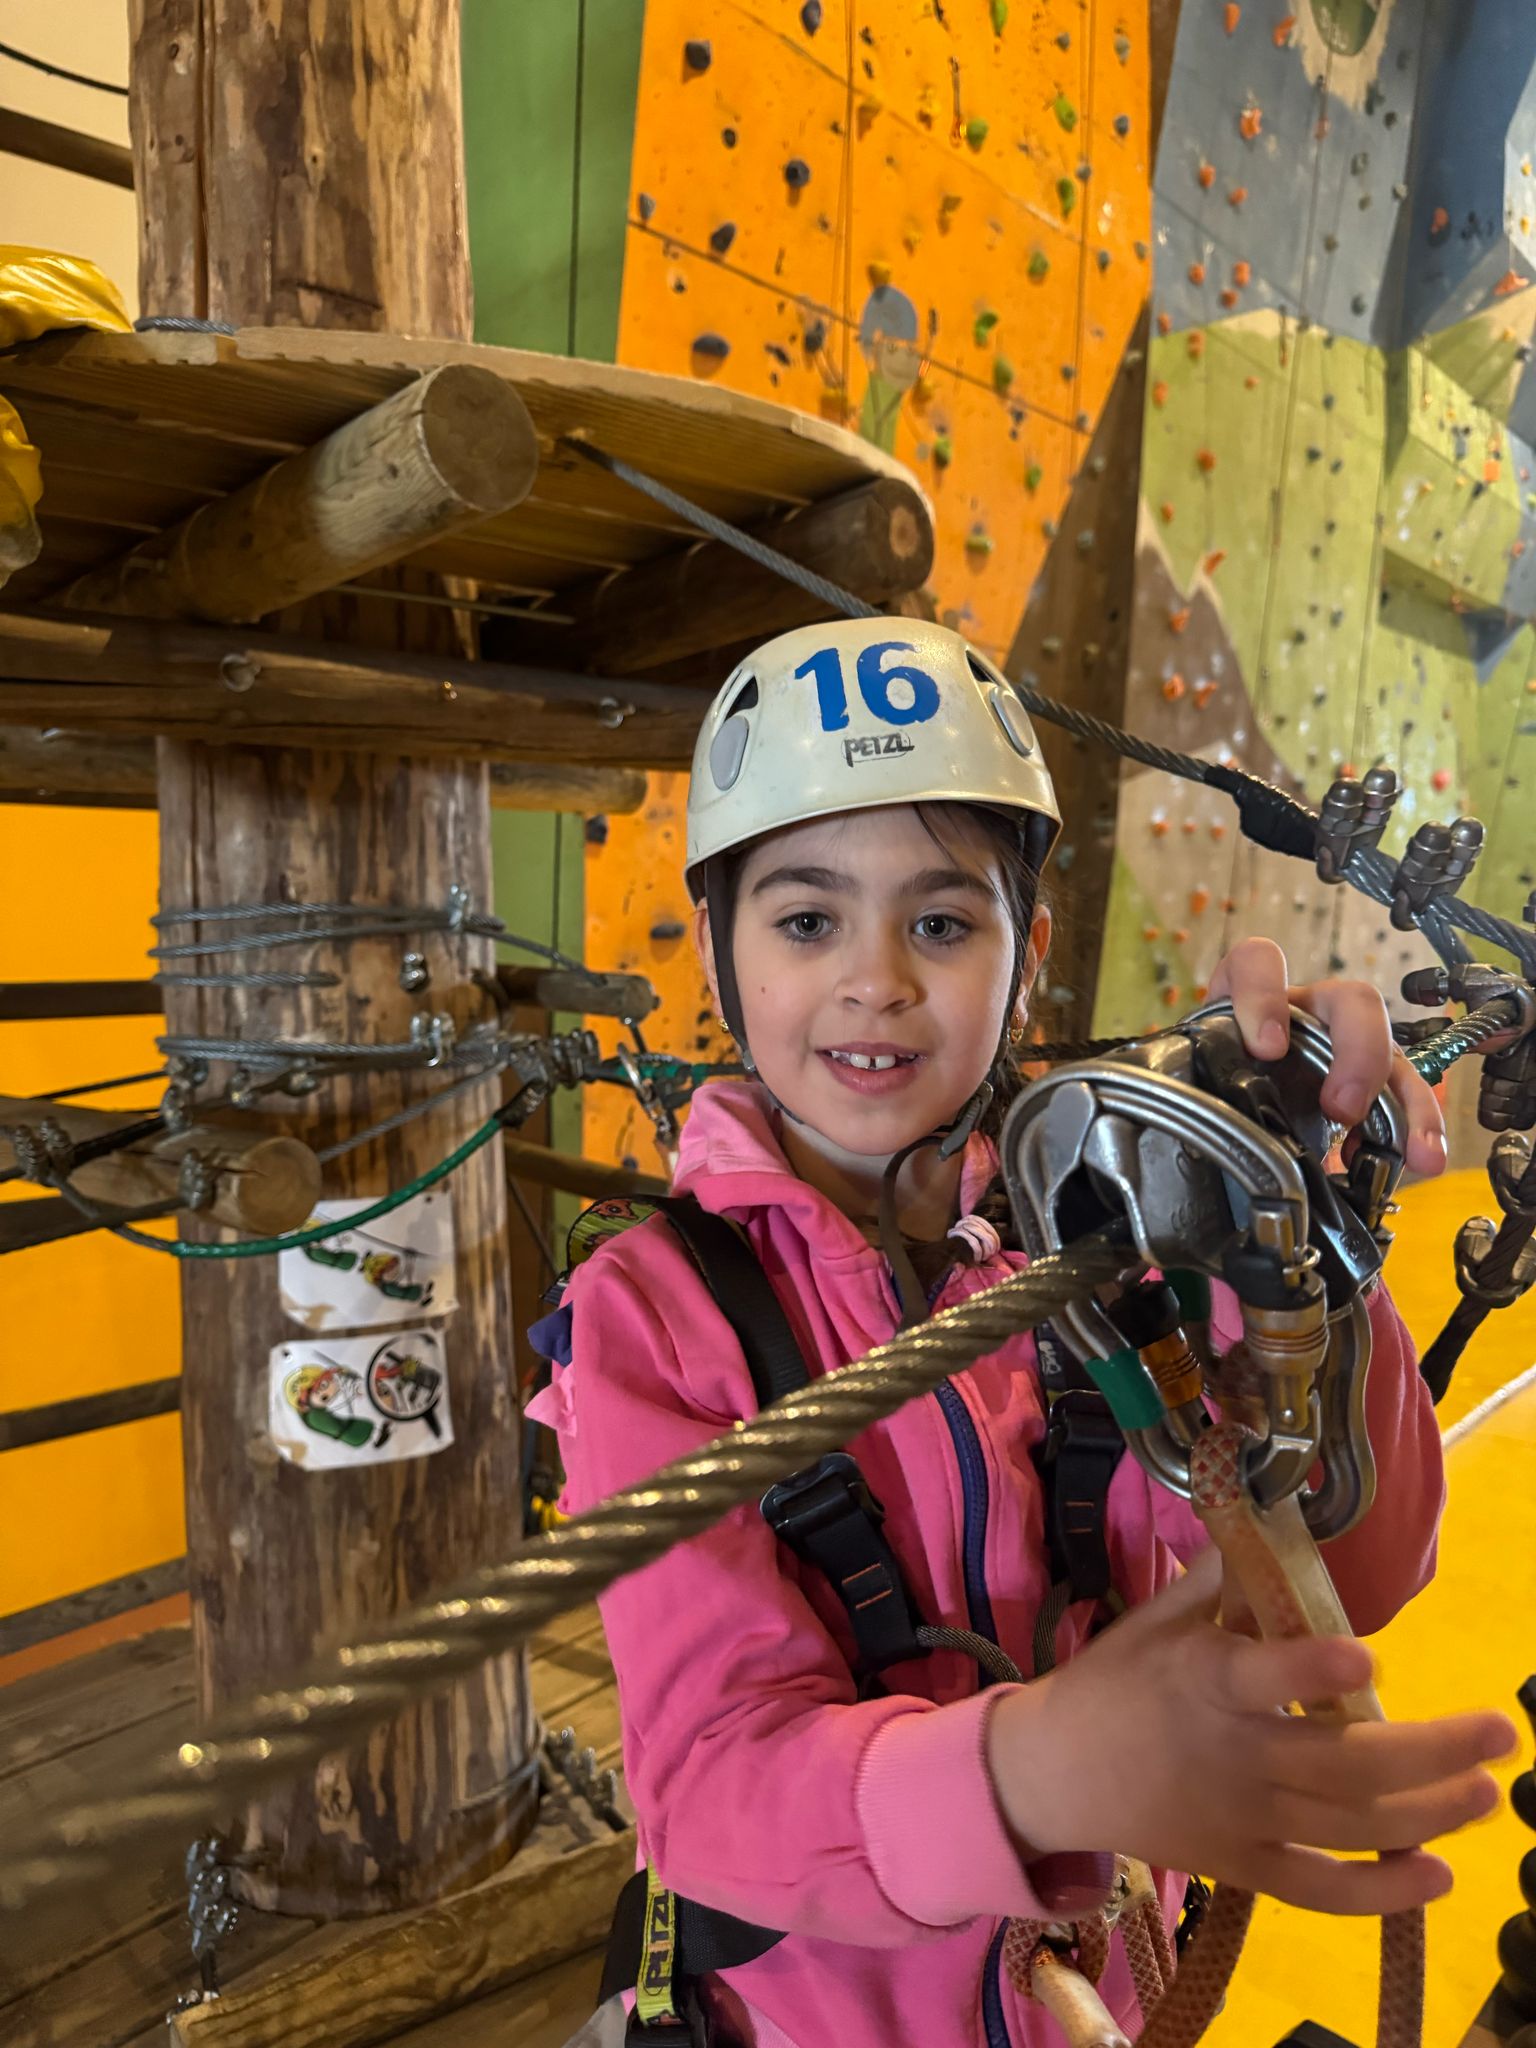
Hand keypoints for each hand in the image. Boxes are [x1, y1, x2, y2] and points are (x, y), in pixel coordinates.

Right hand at [985, 1559, 1515, 1913]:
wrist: (1055, 1773)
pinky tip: (1437, 1874)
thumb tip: (1269, 1523)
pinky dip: (1380, 1893)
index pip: (1257, 1677)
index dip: (1309, 1670)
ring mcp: (1240, 1819)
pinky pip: (1319, 1890)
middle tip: (1500, 1732)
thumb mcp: (1156, 1620)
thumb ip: (1220, 1577)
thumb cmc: (1112, 1683)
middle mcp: (1230, 1755)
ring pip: (1348, 1826)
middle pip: (1341, 1765)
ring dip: (1429, 1813)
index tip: (1364, 1655)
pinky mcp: (1241, 1866)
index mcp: (1202, 1682)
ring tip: (1487, 1792)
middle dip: (1431, 1753)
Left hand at [1207, 938, 1446, 1178]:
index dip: (1263, 994)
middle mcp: (1306, 1014)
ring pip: (1390, 1045)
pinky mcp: (1373, 1080)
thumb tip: (1168, 1144)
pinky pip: (1408, 1093)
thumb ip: (1193, 1094)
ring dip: (1403, 1098)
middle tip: (1340, 1107)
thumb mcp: (1199, 1087)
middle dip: (1354, 1052)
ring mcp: (1345, 1044)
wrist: (1236, 1123)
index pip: (1257, 962)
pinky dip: (1419, 1128)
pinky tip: (1423, 1159)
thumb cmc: (1212, 1093)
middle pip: (1349, 1000)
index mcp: (1251, 1003)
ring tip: (1408, 1149)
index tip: (1266, 1047)